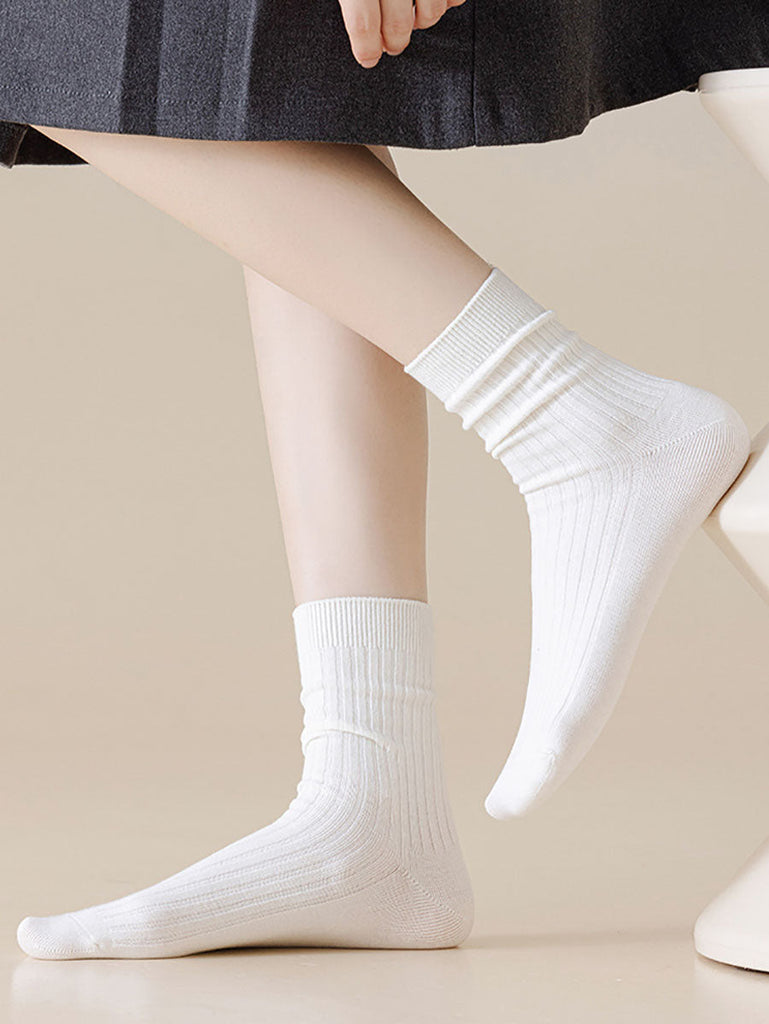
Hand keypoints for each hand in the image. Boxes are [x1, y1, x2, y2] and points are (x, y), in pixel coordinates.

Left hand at [337, 0, 465, 68]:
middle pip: (398, 23)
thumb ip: (337, 5)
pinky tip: (436, 0)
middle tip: (391, 44)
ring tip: (413, 16)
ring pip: (431, 10)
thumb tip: (310, 26)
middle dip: (394, 41)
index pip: (362, 23)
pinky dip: (448, 2)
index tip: (368, 59)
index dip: (366, 48)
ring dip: (423, 21)